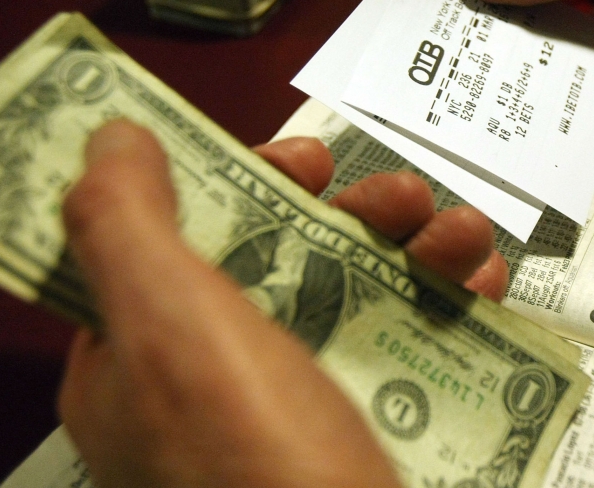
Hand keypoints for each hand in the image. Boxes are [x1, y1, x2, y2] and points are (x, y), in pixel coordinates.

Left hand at [58, 120, 507, 487]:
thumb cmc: (259, 477)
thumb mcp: (173, 331)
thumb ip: (126, 223)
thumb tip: (111, 139)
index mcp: (136, 361)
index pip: (173, 238)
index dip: (239, 183)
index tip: (303, 154)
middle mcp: (206, 387)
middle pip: (275, 260)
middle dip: (348, 212)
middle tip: (401, 192)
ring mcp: (287, 414)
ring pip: (349, 297)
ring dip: (411, 250)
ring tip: (461, 233)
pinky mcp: (357, 435)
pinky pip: (399, 346)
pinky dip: (441, 305)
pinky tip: (482, 284)